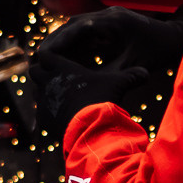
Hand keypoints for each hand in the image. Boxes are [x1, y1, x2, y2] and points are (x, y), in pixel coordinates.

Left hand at [30, 51, 147, 141]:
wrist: (90, 129)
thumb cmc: (102, 100)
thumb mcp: (119, 84)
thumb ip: (131, 76)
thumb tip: (147, 72)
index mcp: (62, 68)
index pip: (45, 53)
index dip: (50, 53)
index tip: (56, 56)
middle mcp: (48, 83)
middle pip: (35, 70)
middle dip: (43, 71)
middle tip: (56, 75)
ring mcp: (44, 101)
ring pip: (36, 91)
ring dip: (45, 91)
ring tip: (59, 94)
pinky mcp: (44, 119)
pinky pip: (41, 112)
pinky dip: (48, 111)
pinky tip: (60, 113)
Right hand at [38, 7, 182, 78]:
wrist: (174, 39)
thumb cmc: (156, 53)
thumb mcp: (132, 65)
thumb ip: (110, 73)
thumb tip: (87, 84)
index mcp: (112, 21)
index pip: (78, 28)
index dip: (59, 41)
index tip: (45, 53)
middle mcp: (108, 15)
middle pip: (73, 25)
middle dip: (56, 41)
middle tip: (38, 56)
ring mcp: (108, 18)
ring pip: (77, 27)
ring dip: (63, 41)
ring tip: (46, 58)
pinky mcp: (110, 25)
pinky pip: (87, 32)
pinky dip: (76, 43)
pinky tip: (66, 57)